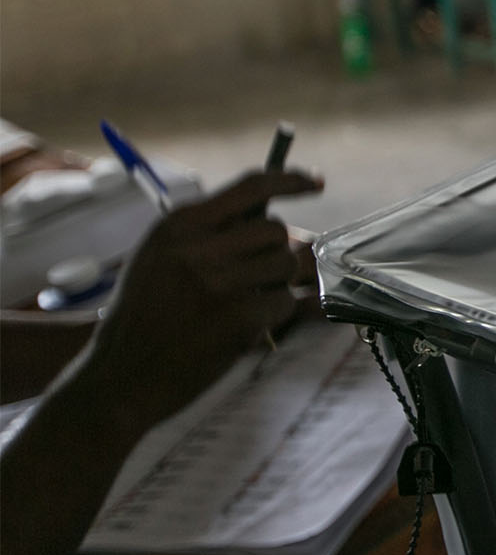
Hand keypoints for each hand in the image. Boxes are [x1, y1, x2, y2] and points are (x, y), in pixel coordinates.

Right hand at [75, 171, 322, 435]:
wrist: (120, 374)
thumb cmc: (145, 315)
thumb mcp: (161, 257)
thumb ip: (211, 233)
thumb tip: (279, 226)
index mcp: (180, 225)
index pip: (251, 186)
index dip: (291, 180)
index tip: (317, 182)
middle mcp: (199, 247)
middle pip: (275, 229)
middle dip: (276, 251)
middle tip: (257, 276)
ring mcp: (220, 282)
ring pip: (286, 264)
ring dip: (277, 283)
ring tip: (245, 301)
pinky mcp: (239, 317)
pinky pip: (286, 301)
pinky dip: (276, 314)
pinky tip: (246, 325)